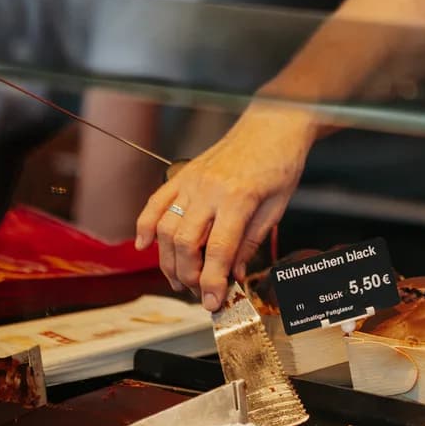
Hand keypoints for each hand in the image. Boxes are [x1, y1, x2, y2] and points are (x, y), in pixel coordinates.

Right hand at [135, 106, 316, 311]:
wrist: (272, 123)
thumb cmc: (280, 161)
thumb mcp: (277, 206)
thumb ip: (251, 242)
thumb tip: (234, 275)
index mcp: (239, 197)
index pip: (220, 250)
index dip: (214, 281)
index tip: (213, 302)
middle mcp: (210, 189)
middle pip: (186, 243)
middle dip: (188, 275)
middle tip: (199, 292)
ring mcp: (192, 181)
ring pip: (166, 228)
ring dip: (168, 260)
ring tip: (179, 279)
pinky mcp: (182, 174)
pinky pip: (155, 202)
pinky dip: (145, 226)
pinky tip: (144, 246)